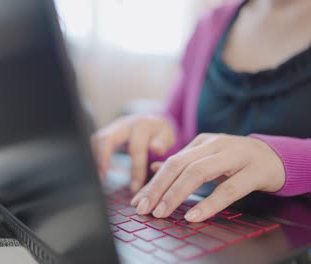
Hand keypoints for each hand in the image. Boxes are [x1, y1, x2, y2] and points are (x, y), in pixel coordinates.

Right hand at [92, 114, 174, 191]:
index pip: (136, 149)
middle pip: (107, 138)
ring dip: (95, 158)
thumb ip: (163, 143)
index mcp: (142, 125)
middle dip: (103, 159)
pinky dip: (93, 156)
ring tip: (97, 178)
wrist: (152, 122)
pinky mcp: (105, 132)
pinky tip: (95, 171)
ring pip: (97, 140)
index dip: (136, 170)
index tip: (135, 188)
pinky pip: (95, 143)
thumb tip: (157, 148)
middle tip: (102, 179)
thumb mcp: (167, 137)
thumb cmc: (160, 135)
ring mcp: (112, 127)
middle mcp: (124, 123)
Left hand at [131, 133, 284, 221]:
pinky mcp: (255, 171)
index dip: (153, 183)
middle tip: (144, 208)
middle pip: (179, 165)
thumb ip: (184, 163)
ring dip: (176, 194)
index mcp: (202, 142)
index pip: (171, 162)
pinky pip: (229, 189)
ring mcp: (235, 156)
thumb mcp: (208, 158)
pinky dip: (209, 203)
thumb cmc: (238, 161)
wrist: (278, 157)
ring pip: (199, 173)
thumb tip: (153, 169)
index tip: (138, 201)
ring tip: (162, 212)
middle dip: (158, 188)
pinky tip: (194, 216)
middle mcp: (216, 144)